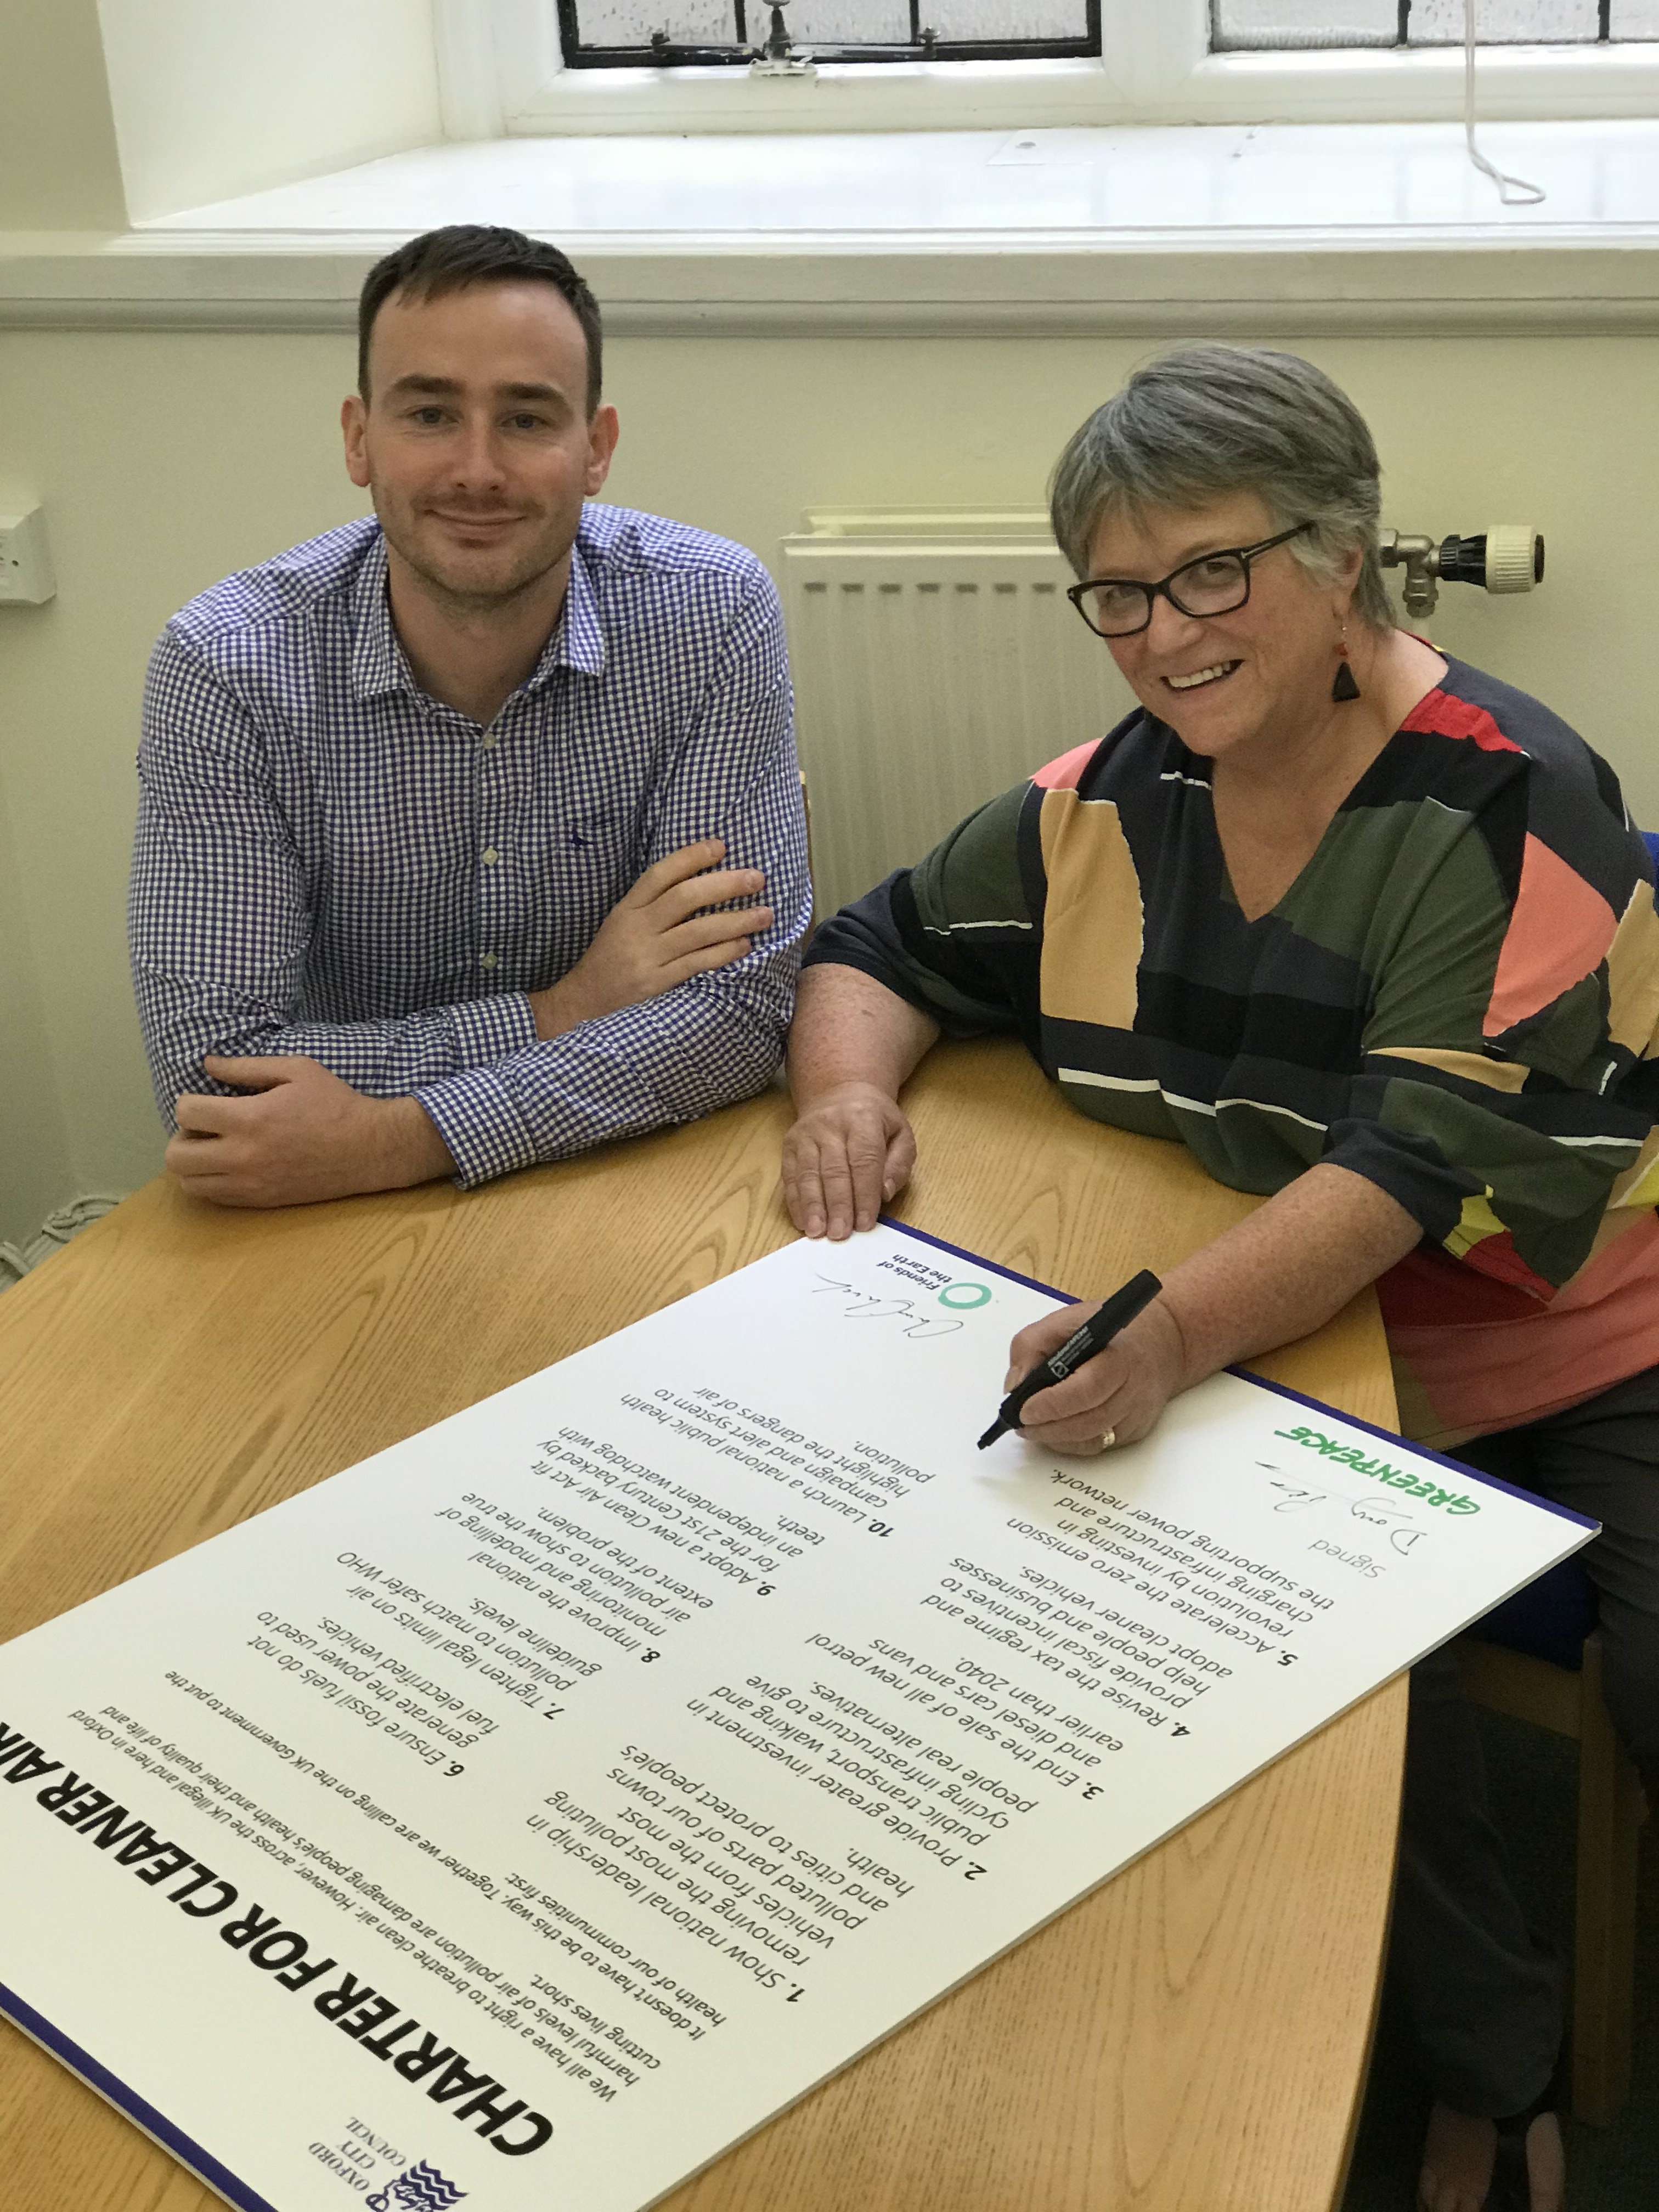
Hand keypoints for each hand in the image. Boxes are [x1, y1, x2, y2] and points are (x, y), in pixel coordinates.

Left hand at [167, 1056, 453, 1207]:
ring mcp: (250, 1184)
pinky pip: (214, 1198)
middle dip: (182, 1137)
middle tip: (204, 1128)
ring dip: (192, 1163)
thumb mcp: (296, 1070)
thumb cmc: (335, 1104)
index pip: (186, 1113)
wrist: (368, 1149)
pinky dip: (211, 1182)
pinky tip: (230, 1166)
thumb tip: (208, 1063)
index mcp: (249, 1118)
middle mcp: (242, 1156)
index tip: (205, 1100)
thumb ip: (246, 1067)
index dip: (189, 1102)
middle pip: (176, 1155)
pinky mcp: (260, 1201)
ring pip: (189, 1183)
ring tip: (214, 1149)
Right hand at [531, 838, 771, 1038]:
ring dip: (736, 921)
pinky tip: (745, 945)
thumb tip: (704, 882)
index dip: (691, 857)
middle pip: (684, 898)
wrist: (583, 1001)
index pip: (660, 874)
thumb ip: (654, 904)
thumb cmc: (611, 957)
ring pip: (697, 931)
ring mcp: (647, 956)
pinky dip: (723, 953)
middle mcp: (637, 927)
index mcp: (628, 907)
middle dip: (725, 885)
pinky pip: (697, 963)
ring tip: (765, 914)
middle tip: (757, 878)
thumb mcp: (623, 922)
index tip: (721, 846)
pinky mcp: (657, 983)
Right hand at [781, 1083, 916, 1239]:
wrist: (839, 1091)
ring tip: (817, 1233)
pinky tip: (802, 1221)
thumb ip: (899, 1165)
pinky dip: (796, 1201)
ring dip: (813, 1206)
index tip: (865, 1223)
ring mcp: (807, 1134)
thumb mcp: (901, 1134)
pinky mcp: (790, 1144)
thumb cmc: (875, 1120)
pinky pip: (791, 1176)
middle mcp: (831, 1124)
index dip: (864, 1194)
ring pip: (809, 1174)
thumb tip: (884, 1194)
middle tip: (840, 1234)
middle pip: (834, 1170)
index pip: (864, 1161)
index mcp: (864, 1119)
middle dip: (838, 1205)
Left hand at [1002, 1296, 1186, 1453]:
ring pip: (1093, 1440)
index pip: (1087, 1389)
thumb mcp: (1065, 1321)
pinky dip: (1072, 1444)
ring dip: (1056, 1439)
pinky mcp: (1136, 1431)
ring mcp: (1137, 1414)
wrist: (1163, 1341)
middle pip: (1089, 1421)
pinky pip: (1100, 1446)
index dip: (1053, 1404)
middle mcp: (1134, 1389)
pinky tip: (1055, 1432)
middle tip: (1021, 1424)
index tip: (1025, 1409)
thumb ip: (1033, 1346)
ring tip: (1031, 1429)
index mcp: (1119, 1356)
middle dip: (1048, 1428)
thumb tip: (1015, 1386)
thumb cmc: (1111, 1332)